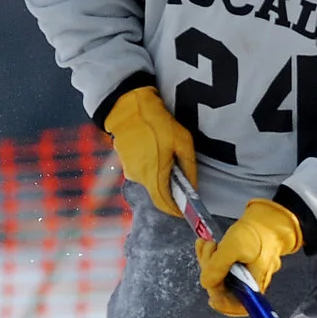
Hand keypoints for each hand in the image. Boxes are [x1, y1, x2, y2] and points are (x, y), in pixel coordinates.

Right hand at [103, 85, 196, 216]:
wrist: (129, 107)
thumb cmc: (158, 123)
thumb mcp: (183, 143)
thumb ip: (189, 168)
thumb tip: (193, 187)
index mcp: (154, 176)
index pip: (164, 204)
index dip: (175, 210)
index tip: (183, 210)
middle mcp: (139, 177)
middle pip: (157, 192)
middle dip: (169, 188)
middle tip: (179, 175)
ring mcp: (129, 169)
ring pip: (148, 180)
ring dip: (158, 174)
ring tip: (166, 155)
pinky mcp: (123, 160)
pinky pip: (140, 169)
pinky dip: (149, 165)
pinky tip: (154, 149)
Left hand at [197, 198, 302, 316]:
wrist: (269, 218)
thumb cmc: (257, 234)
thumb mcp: (233, 247)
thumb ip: (217, 267)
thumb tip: (206, 283)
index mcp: (253, 285)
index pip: (236, 306)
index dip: (221, 302)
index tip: (209, 289)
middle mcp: (249, 283)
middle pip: (224, 288)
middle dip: (210, 271)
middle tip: (209, 250)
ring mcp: (244, 273)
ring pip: (220, 275)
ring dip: (209, 260)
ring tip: (207, 243)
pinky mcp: (239, 263)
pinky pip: (222, 265)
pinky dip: (212, 256)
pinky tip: (206, 243)